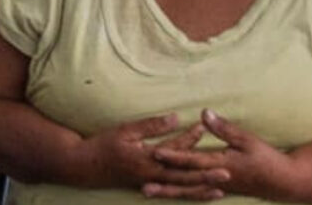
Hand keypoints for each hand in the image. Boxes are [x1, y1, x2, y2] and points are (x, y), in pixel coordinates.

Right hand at [79, 113, 222, 196]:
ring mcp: (151, 184)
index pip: (173, 149)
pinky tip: (199, 193)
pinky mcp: (149, 187)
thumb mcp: (125, 131)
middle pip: (183, 176)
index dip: (189, 139)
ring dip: (201, 190)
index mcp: (147, 159)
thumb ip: (151, 125)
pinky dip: (187, 194)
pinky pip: (172, 193)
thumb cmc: (103, 146)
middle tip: (227, 173)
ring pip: (180, 189)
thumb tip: (174, 118)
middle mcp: (151, 175)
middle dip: (205, 175)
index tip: (204, 128)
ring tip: (220, 190)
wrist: (85, 167)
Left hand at [149, 110, 300, 200]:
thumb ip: (224, 128)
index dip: (174, 156)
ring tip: (147, 191)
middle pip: (185, 180)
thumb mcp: (247, 140)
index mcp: (222, 165)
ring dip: (168, 191)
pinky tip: (169, 194)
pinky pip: (196, 193)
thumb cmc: (267, 159)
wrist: (283, 182)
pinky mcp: (220, 190)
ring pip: (188, 189)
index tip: (155, 152)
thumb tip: (204, 113)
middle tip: (142, 184)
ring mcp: (218, 187)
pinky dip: (181, 193)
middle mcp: (216, 179)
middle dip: (164, 181)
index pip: (193, 160)